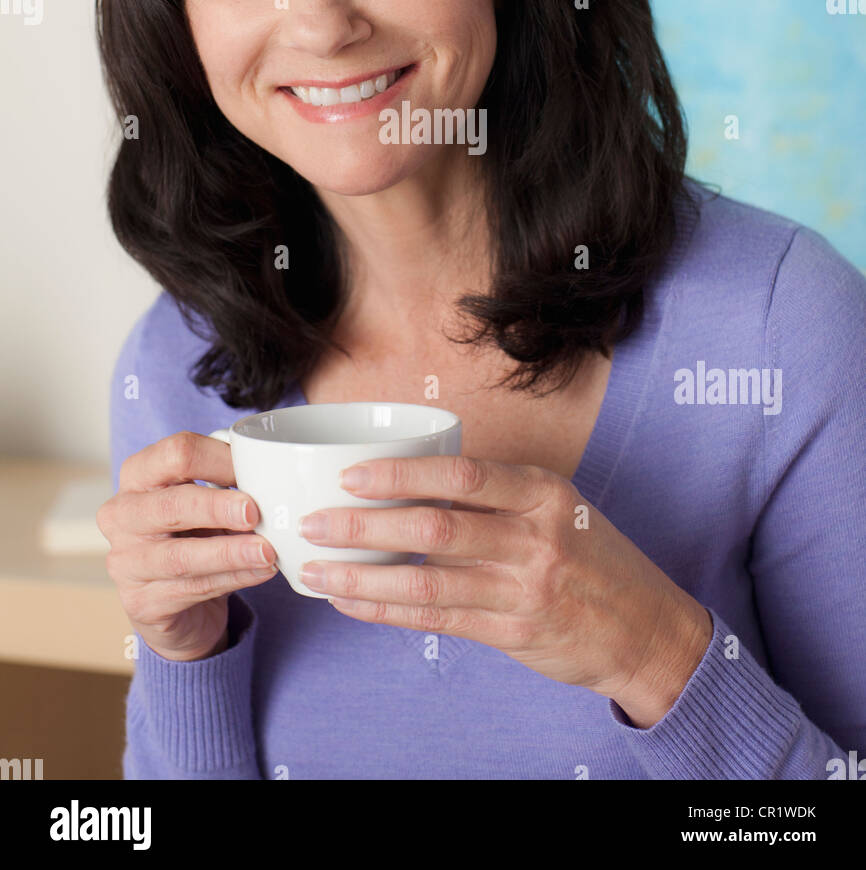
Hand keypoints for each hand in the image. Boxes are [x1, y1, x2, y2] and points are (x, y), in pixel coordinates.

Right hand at [97, 431, 278, 661]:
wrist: (171, 600)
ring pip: (181, 556)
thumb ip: (226, 484)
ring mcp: (127, 562)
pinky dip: (233, 579)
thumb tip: (269, 479)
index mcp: (138, 475)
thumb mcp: (204, 501)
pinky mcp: (142, 602)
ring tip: (266, 551)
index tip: (252, 469)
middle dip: (217, 507)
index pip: (175, 454)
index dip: (217, 459)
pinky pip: (193, 589)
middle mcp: (122, 515)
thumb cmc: (191, 534)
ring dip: (231, 552)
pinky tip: (260, 571)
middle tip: (254, 512)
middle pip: (171, 504)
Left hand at [297, 455, 711, 721]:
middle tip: (314, 521)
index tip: (352, 475)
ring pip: (428, 582)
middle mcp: (535, 539)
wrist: (646, 627)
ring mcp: (524, 590)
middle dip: (365, 526)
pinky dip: (388, 611)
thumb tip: (414, 479)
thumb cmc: (591, 556)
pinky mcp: (513, 634)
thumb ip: (497, 494)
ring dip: (364, 576)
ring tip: (316, 568)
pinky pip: (438, 620)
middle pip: (435, 528)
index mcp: (543, 493)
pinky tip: (352, 602)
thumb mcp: (558, 506)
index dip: (402, 475)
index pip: (462, 475)